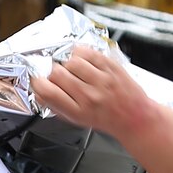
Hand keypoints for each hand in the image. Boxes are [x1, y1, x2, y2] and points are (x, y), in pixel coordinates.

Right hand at [31, 46, 158, 142]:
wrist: (135, 117)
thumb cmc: (106, 119)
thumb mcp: (78, 120)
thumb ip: (56, 106)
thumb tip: (39, 92)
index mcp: (78, 111)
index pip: (48, 92)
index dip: (38, 83)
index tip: (39, 82)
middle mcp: (89, 96)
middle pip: (57, 73)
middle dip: (54, 73)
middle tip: (61, 78)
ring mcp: (102, 80)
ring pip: (71, 61)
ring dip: (68, 63)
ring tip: (74, 70)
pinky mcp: (111, 67)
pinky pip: (87, 52)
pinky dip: (80, 54)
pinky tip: (83, 61)